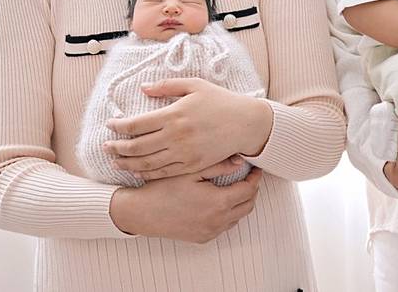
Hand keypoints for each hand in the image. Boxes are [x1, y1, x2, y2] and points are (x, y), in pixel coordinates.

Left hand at [104, 78, 273, 179]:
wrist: (244, 123)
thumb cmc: (220, 101)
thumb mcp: (194, 85)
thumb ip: (167, 86)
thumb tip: (143, 88)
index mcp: (174, 114)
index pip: (137, 124)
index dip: (119, 126)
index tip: (110, 125)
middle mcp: (176, 136)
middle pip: (137, 146)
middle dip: (117, 148)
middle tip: (105, 147)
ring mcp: (183, 153)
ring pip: (147, 163)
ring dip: (127, 163)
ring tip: (116, 161)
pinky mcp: (192, 165)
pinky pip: (164, 172)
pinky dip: (147, 173)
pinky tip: (138, 171)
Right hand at [110, 167, 262, 241]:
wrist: (142, 213)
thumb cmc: (164, 189)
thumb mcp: (191, 170)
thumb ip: (218, 165)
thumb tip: (240, 160)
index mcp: (218, 203)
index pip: (248, 190)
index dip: (255, 177)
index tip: (256, 168)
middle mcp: (217, 221)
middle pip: (248, 206)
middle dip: (252, 190)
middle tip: (249, 176)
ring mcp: (210, 232)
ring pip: (237, 217)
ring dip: (241, 202)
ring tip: (236, 185)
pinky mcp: (201, 237)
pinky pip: (224, 226)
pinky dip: (228, 214)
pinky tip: (220, 200)